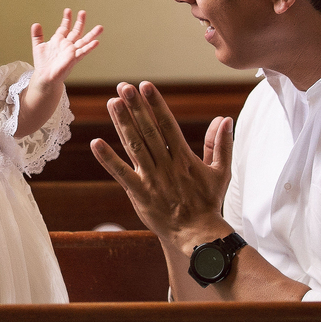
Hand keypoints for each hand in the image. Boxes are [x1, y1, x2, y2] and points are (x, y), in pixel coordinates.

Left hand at [30, 9, 102, 86]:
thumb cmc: (42, 63)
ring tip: (100, 27)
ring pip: (84, 41)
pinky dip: (89, 47)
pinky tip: (96, 42)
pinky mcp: (73, 59)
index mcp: (58, 40)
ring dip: (92, 34)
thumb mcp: (38, 46)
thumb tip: (35, 24)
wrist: (44, 76)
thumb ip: (37, 35)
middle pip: (76, 31)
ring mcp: (71, 52)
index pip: (64, 27)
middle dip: (80, 22)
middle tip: (83, 12)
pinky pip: (83, 52)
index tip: (68, 10)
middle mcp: (67, 45)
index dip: (67, 19)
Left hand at [89, 81, 232, 252]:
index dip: (155, 104)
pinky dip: (108, 159)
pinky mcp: (139, 193)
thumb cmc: (208, 203)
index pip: (167, 124)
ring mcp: (151, 179)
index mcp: (184, 158)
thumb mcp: (220, 172)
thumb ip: (221, 144)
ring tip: (112, 103)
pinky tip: (96, 143)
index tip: (145, 86)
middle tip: (123, 87)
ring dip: (122, 124)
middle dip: (136, 107)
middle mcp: (166, 165)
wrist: (197, 235)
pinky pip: (121, 173)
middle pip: (148, 130)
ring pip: (134, 146)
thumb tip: (225, 119)